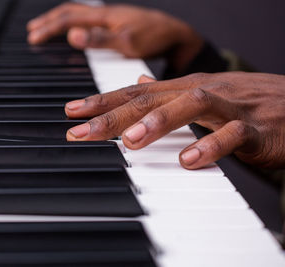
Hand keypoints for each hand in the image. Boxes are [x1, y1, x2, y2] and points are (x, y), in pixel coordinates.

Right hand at [27, 3, 202, 71]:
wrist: (175, 35)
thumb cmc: (154, 38)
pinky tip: (75, 31)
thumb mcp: (126, 42)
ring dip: (60, 21)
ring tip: (47, 29)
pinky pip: (88, 20)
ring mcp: (110, 18)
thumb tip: (72, 36)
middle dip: (48, 21)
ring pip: (78, 15)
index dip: (49, 27)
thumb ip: (99, 39)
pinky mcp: (116, 24)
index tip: (33, 37)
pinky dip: (74, 24)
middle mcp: (105, 14)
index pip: (68, 18)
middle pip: (69, 12)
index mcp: (104, 17)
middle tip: (32, 30)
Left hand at [64, 72, 284, 169]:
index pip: (136, 91)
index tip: (72, 112)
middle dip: (112, 114)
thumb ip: (168, 91)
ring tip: (129, 141)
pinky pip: (231, 136)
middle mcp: (202, 92)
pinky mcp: (254, 128)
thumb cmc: (245, 102)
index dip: (102, 101)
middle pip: (151, 99)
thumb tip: (139, 81)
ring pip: (190, 106)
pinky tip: (189, 160)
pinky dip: (210, 146)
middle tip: (80, 130)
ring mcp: (228, 107)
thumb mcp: (203, 92)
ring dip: (158, 123)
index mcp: (186, 87)